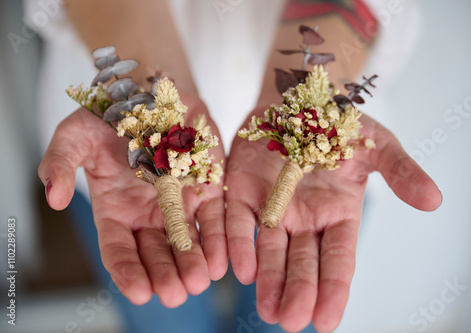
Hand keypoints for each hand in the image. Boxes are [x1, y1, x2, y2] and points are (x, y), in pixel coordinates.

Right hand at [38, 94, 227, 306]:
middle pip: (156, 253)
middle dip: (165, 275)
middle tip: (174, 295)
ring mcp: (180, 203)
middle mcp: (148, 214)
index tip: (139, 292)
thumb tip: (51, 198)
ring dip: (194, 263)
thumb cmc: (109, 115)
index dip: (127, 271)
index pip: (119, 250)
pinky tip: (222, 259)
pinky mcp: (207, 187)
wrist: (150, 90)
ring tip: (198, 282)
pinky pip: (214, 217)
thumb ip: (58, 164)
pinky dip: (218, 238)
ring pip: (187, 241)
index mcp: (115, 210)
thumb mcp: (74, 136)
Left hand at [225, 109, 441, 332]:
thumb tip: (434, 200)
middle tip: (291, 321)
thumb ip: (400, 171)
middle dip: (298, 292)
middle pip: (302, 262)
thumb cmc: (340, 122)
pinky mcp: (241, 191)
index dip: (334, 289)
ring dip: (268, 280)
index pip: (338, 259)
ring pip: (269, 250)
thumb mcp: (376, 144)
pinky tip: (241, 269)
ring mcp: (271, 207)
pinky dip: (239, 244)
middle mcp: (304, 218)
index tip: (327, 322)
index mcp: (338, 213)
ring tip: (267, 310)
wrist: (298, 96)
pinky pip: (239, 221)